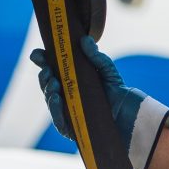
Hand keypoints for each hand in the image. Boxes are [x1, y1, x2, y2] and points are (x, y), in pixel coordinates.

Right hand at [29, 36, 168, 168]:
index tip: (37, 54)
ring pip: (50, 101)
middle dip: (44, 76)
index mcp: (71, 80)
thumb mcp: (107, 71)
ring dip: (47, 91)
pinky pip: (58, 121)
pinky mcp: (71, 129)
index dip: (42, 61)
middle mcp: (66, 95)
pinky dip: (54, 110)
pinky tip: (55, 98)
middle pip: (47, 85)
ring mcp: (67, 112)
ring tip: (53, 84)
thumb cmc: (118, 92)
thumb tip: (84, 39)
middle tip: (48, 70)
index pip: (52, 69)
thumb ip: (96, 56)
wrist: (131, 116)